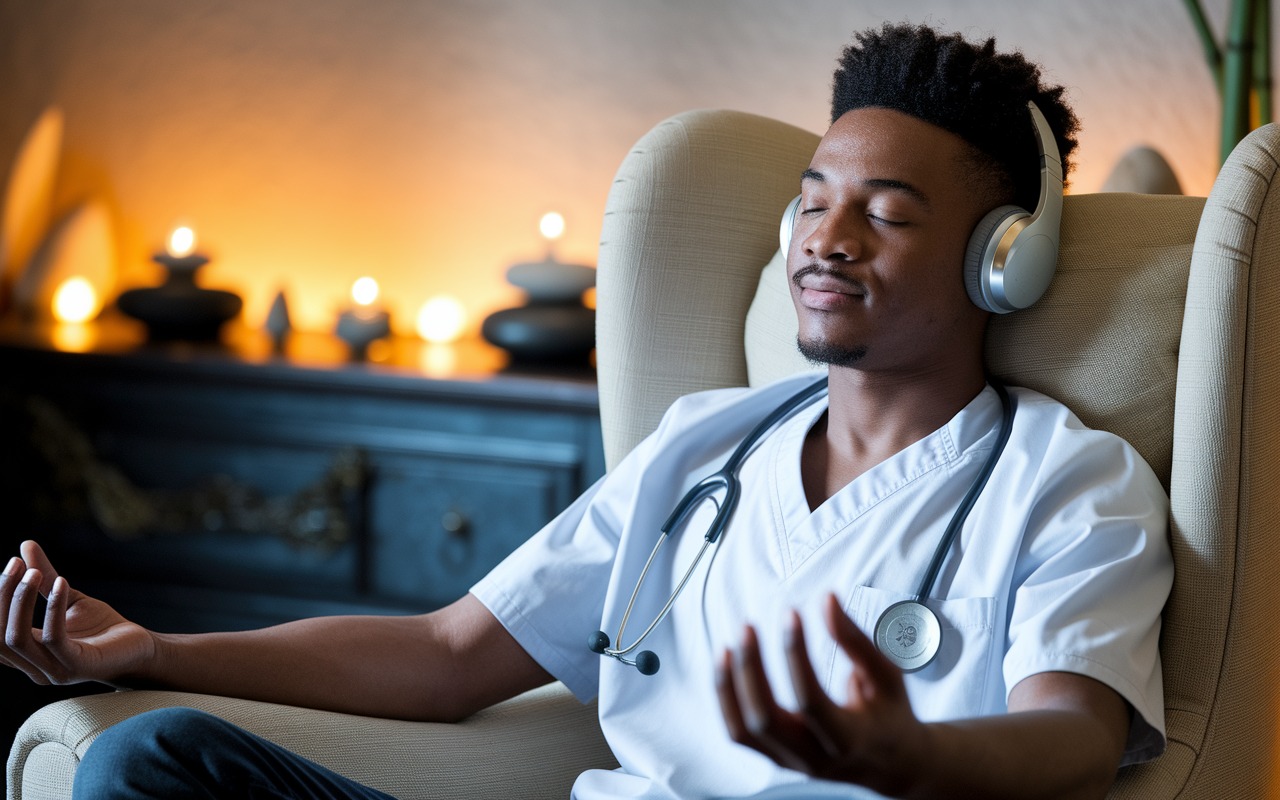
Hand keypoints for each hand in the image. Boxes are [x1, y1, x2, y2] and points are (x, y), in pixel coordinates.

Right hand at [1, 541, 155, 686]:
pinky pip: (53, 638)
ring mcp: (54, 671)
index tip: (11, 565)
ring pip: (16, 638)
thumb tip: (25, 545)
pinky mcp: (77, 666)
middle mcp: (34, 668)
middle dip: (3, 596)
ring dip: (21, 601)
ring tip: (34, 572)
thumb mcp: (67, 598)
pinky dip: (52, 608)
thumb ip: (43, 578)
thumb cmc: (101, 626)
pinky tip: (62, 582)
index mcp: (26, 655)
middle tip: (16, 564)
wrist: (140, 646)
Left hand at [717, 593, 926, 797]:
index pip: (810, 701)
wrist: (895, 763)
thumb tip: (827, 599)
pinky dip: (727, 700)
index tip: (791, 613)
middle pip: (767, 720)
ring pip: (746, 731)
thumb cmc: (891, 713)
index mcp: (849, 739)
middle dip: (751, 670)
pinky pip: (740, 734)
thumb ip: (855, 640)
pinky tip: (727, 666)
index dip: (796, 655)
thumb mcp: (886, 676)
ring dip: (730, 687)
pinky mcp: (777, 758)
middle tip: (748, 627)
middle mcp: (816, 758)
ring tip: (727, 647)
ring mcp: (793, 762)